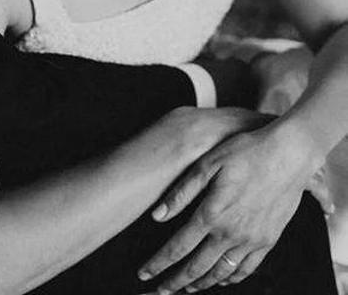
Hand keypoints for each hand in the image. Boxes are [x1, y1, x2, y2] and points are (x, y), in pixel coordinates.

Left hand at [137, 122, 321, 292]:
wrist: (288, 154)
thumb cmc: (245, 151)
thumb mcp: (207, 163)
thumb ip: (182, 192)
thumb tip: (157, 215)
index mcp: (211, 213)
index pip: (177, 247)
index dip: (158, 263)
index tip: (144, 273)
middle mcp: (230, 232)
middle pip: (197, 267)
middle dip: (175, 282)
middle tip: (160, 290)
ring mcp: (252, 239)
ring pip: (221, 273)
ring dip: (201, 283)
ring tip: (187, 289)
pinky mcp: (268, 240)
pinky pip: (247, 268)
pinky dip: (231, 279)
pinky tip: (222, 280)